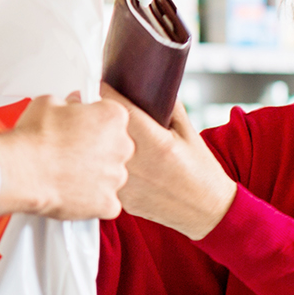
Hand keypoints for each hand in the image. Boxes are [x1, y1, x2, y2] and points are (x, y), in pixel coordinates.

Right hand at [0, 93, 130, 220]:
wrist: (23, 170)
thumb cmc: (35, 137)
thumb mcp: (50, 102)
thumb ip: (70, 104)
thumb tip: (71, 107)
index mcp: (112, 117)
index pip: (112, 116)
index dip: (94, 121)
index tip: (82, 125)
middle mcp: (121, 147)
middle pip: (115, 146)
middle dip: (97, 148)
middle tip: (73, 150)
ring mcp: (115, 177)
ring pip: (110, 175)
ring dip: (95, 174)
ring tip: (68, 172)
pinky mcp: (107, 203)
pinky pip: (106, 202)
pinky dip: (92, 200)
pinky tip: (72, 191)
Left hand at [102, 85, 237, 239]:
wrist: (206, 211)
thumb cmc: (201, 173)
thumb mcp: (189, 133)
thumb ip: (170, 107)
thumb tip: (153, 85)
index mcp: (157, 144)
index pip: (121, 111)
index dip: (105, 92)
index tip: (99, 83)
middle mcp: (139, 165)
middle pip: (102, 131)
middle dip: (93, 115)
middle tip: (87, 103)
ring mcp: (128, 185)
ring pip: (96, 156)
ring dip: (92, 141)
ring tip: (92, 131)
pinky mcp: (122, 200)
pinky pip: (102, 177)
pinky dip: (99, 165)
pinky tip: (103, 159)